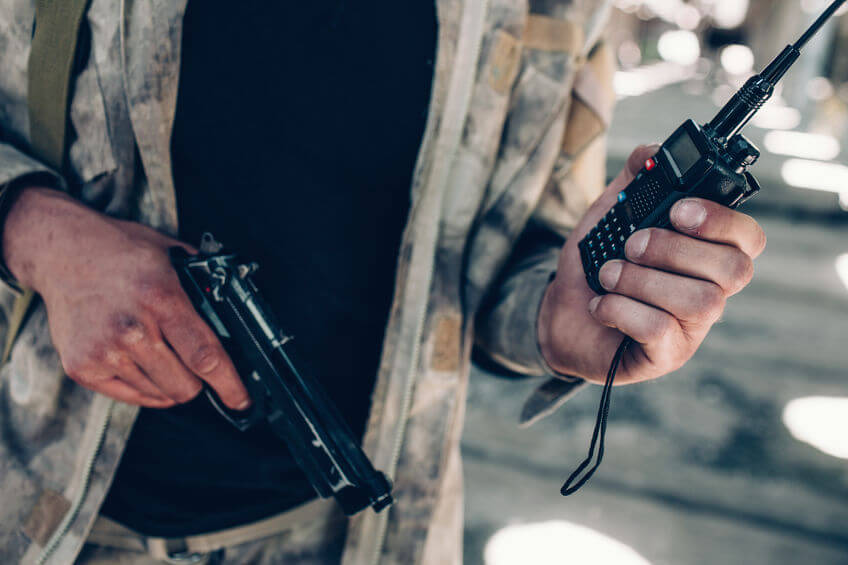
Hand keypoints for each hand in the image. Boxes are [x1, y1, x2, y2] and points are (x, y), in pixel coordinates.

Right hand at [3, 187, 249, 407]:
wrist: (62, 251)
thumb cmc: (120, 252)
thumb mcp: (172, 256)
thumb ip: (204, 284)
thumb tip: (234, 314)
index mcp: (161, 300)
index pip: (204, 356)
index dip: (229, 384)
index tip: (241, 400)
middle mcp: (131, 330)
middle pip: (184, 386)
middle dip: (199, 381)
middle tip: (194, 363)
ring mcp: (104, 352)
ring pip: (160, 394)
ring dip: (170, 382)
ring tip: (160, 351)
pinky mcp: (82, 367)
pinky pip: (131, 397)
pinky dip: (147, 388)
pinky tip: (145, 364)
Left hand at [538, 145, 765, 384]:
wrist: (559, 316)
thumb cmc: (596, 266)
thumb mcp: (610, 217)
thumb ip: (634, 182)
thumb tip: (652, 152)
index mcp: (705, 254)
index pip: (749, 238)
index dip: (722, 221)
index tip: (678, 210)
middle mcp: (710, 292)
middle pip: (734, 270)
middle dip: (675, 249)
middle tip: (632, 244)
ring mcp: (691, 328)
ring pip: (700, 301)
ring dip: (643, 280)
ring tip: (609, 275)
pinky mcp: (666, 355)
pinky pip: (660, 329)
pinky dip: (622, 309)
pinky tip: (601, 304)